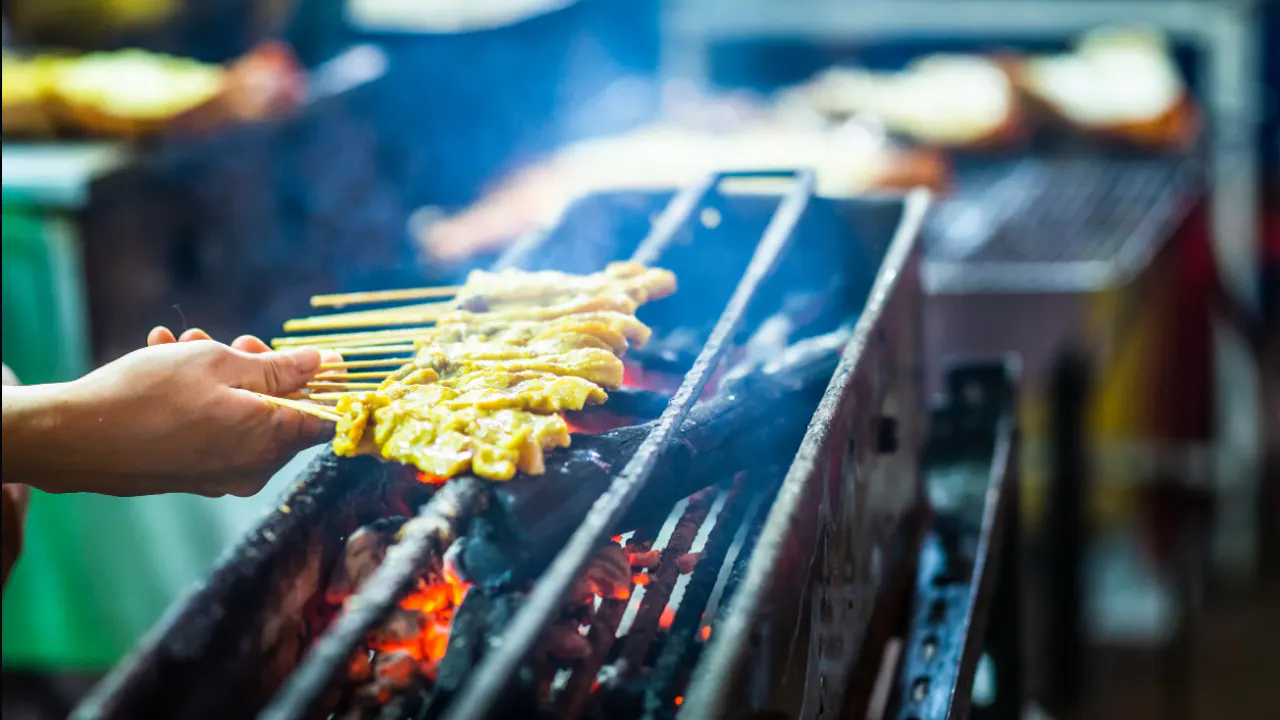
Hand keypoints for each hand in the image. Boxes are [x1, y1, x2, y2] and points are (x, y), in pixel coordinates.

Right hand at [3, 335, 330, 497]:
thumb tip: (322, 363)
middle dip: (263, 369)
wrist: (74, 438)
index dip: (324, 383)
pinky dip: (201, 398)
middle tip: (237, 340)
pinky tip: (168, 359)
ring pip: (244, 416)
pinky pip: (214, 431)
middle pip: (282, 413)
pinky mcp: (194, 475)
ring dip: (223, 374)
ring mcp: (223, 475)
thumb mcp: (219, 364)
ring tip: (188, 339)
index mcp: (272, 440)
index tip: (309, 356)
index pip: (326, 419)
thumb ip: (278, 366)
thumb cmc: (148, 396)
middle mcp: (254, 467)